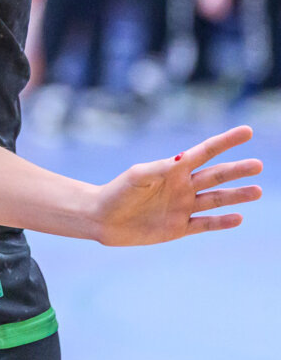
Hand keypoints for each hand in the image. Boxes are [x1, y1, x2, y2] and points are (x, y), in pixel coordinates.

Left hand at [94, 126, 262, 244]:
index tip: (247, 131)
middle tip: (258, 165)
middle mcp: (182, 187)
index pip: (204, 152)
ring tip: (258, 190)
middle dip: (237, 170)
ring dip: (236, 195)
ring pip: (216, 199)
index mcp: (172, 169)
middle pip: (215, 176)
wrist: (101, 218)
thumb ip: (159, 168)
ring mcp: (182, 207)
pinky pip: (205, 223)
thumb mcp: (137, 176)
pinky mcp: (179, 228)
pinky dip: (222, 222)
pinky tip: (239, 217)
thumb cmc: (117, 192)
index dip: (226, 142)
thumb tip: (181, 158)